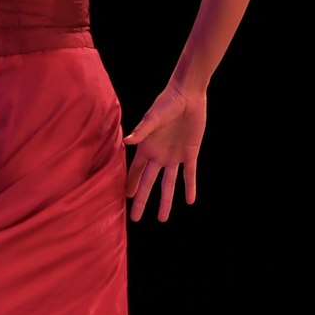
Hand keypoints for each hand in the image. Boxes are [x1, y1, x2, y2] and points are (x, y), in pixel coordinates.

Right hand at [123, 83, 206, 221]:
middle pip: (149, 183)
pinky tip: (190, 201)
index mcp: (146, 148)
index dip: (130, 185)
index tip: (123, 199)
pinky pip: (189, 174)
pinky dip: (190, 187)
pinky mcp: (190, 153)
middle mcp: (159, 155)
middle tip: (135, 218)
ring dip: (165, 201)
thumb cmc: (166, 103)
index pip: (135, 171)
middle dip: (142, 200)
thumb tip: (126, 141)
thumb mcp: (153, 118)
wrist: (188, 95)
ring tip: (162, 219)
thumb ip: (141, 131)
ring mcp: (174, 156)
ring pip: (168, 184)